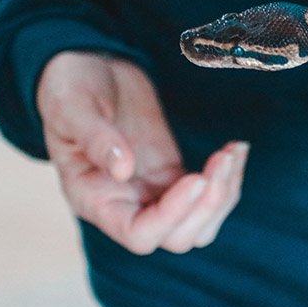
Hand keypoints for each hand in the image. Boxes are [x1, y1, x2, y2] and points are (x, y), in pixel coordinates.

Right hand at [37, 51, 248, 254]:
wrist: (89, 69)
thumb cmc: (72, 89)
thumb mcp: (74, 106)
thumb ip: (96, 138)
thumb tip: (122, 170)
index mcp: (95, 199)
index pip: (139, 234)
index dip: (171, 216)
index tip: (195, 178)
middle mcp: (127, 205)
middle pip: (179, 237)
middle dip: (208, 204)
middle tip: (222, 158)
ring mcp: (154, 192)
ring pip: (201, 224)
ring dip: (225, 194)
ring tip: (233, 151)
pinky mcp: (174, 175)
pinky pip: (209, 195)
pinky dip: (229, 177)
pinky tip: (235, 148)